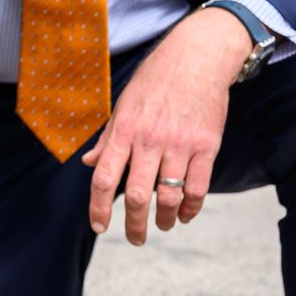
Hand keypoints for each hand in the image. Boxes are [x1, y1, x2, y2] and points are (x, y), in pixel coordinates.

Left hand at [82, 6, 243, 244]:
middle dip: (134, 225)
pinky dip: (192, 208)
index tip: (99, 227)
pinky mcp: (207, 145)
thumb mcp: (123, 104)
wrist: (196, 57)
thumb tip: (89, 163)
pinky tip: (186, 214)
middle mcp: (150, 139)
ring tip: (163, 225)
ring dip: (166, 219)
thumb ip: (108, 138)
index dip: (98, 207)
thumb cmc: (155, 80)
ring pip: (170, 196)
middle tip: (135, 239)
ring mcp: (180, 143)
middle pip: (138, 195)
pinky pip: (199, 187)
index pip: (104, 176)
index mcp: (125, 129)